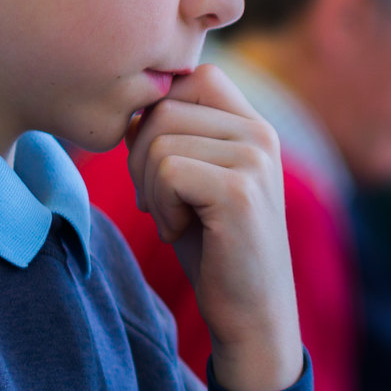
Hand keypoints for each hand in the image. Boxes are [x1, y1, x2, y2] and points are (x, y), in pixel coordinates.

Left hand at [127, 64, 302, 390]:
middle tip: (165, 204)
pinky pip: (167, 171)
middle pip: (163, 110)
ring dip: (151, 189)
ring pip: (158, 142)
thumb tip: (129, 105)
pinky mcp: (240, 191)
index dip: (159, 116)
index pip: (193, 78)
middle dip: (143, 160)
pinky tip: (182, 232)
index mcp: (254, 125)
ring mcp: (255, 159)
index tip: (164, 167)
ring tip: (178, 219)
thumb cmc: (213, 247)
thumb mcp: (193, 180)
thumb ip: (174, 136)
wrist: (251, 312)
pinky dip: (161, 208)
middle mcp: (261, 133)